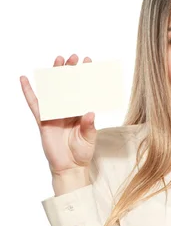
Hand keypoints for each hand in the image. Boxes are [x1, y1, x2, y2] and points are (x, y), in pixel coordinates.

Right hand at [19, 54, 96, 175]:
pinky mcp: (43, 121)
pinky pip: (34, 105)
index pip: (82, 91)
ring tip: (58, 60)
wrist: (69, 167)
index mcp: (80, 112)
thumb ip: (89, 126)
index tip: (88, 62)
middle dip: (70, 71)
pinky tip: (24, 80)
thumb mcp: (89, 139)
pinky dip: (28, 92)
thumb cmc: (81, 153)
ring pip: (52, 91)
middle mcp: (67, 111)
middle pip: (67, 86)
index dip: (84, 77)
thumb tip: (90, 113)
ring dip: (54, 76)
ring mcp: (54, 114)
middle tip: (74, 57)